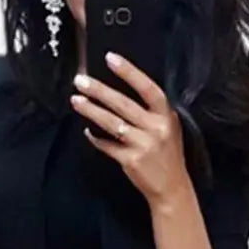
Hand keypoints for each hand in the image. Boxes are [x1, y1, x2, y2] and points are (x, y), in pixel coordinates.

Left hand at [71, 54, 191, 206]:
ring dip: (91, 110)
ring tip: (76, 101)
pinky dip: (96, 139)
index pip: (148, 90)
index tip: (110, 58)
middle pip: (124, 104)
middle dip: (99, 90)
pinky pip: (108, 145)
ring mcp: (144, 146)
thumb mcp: (168, 130)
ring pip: (112, 123)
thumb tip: (119, 92)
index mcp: (167, 118)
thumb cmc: (167, 157)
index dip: (129, 73)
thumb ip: (151, 112)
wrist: (172, 189)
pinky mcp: (132, 160)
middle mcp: (157, 130)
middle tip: (80, 80)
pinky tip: (88, 132)